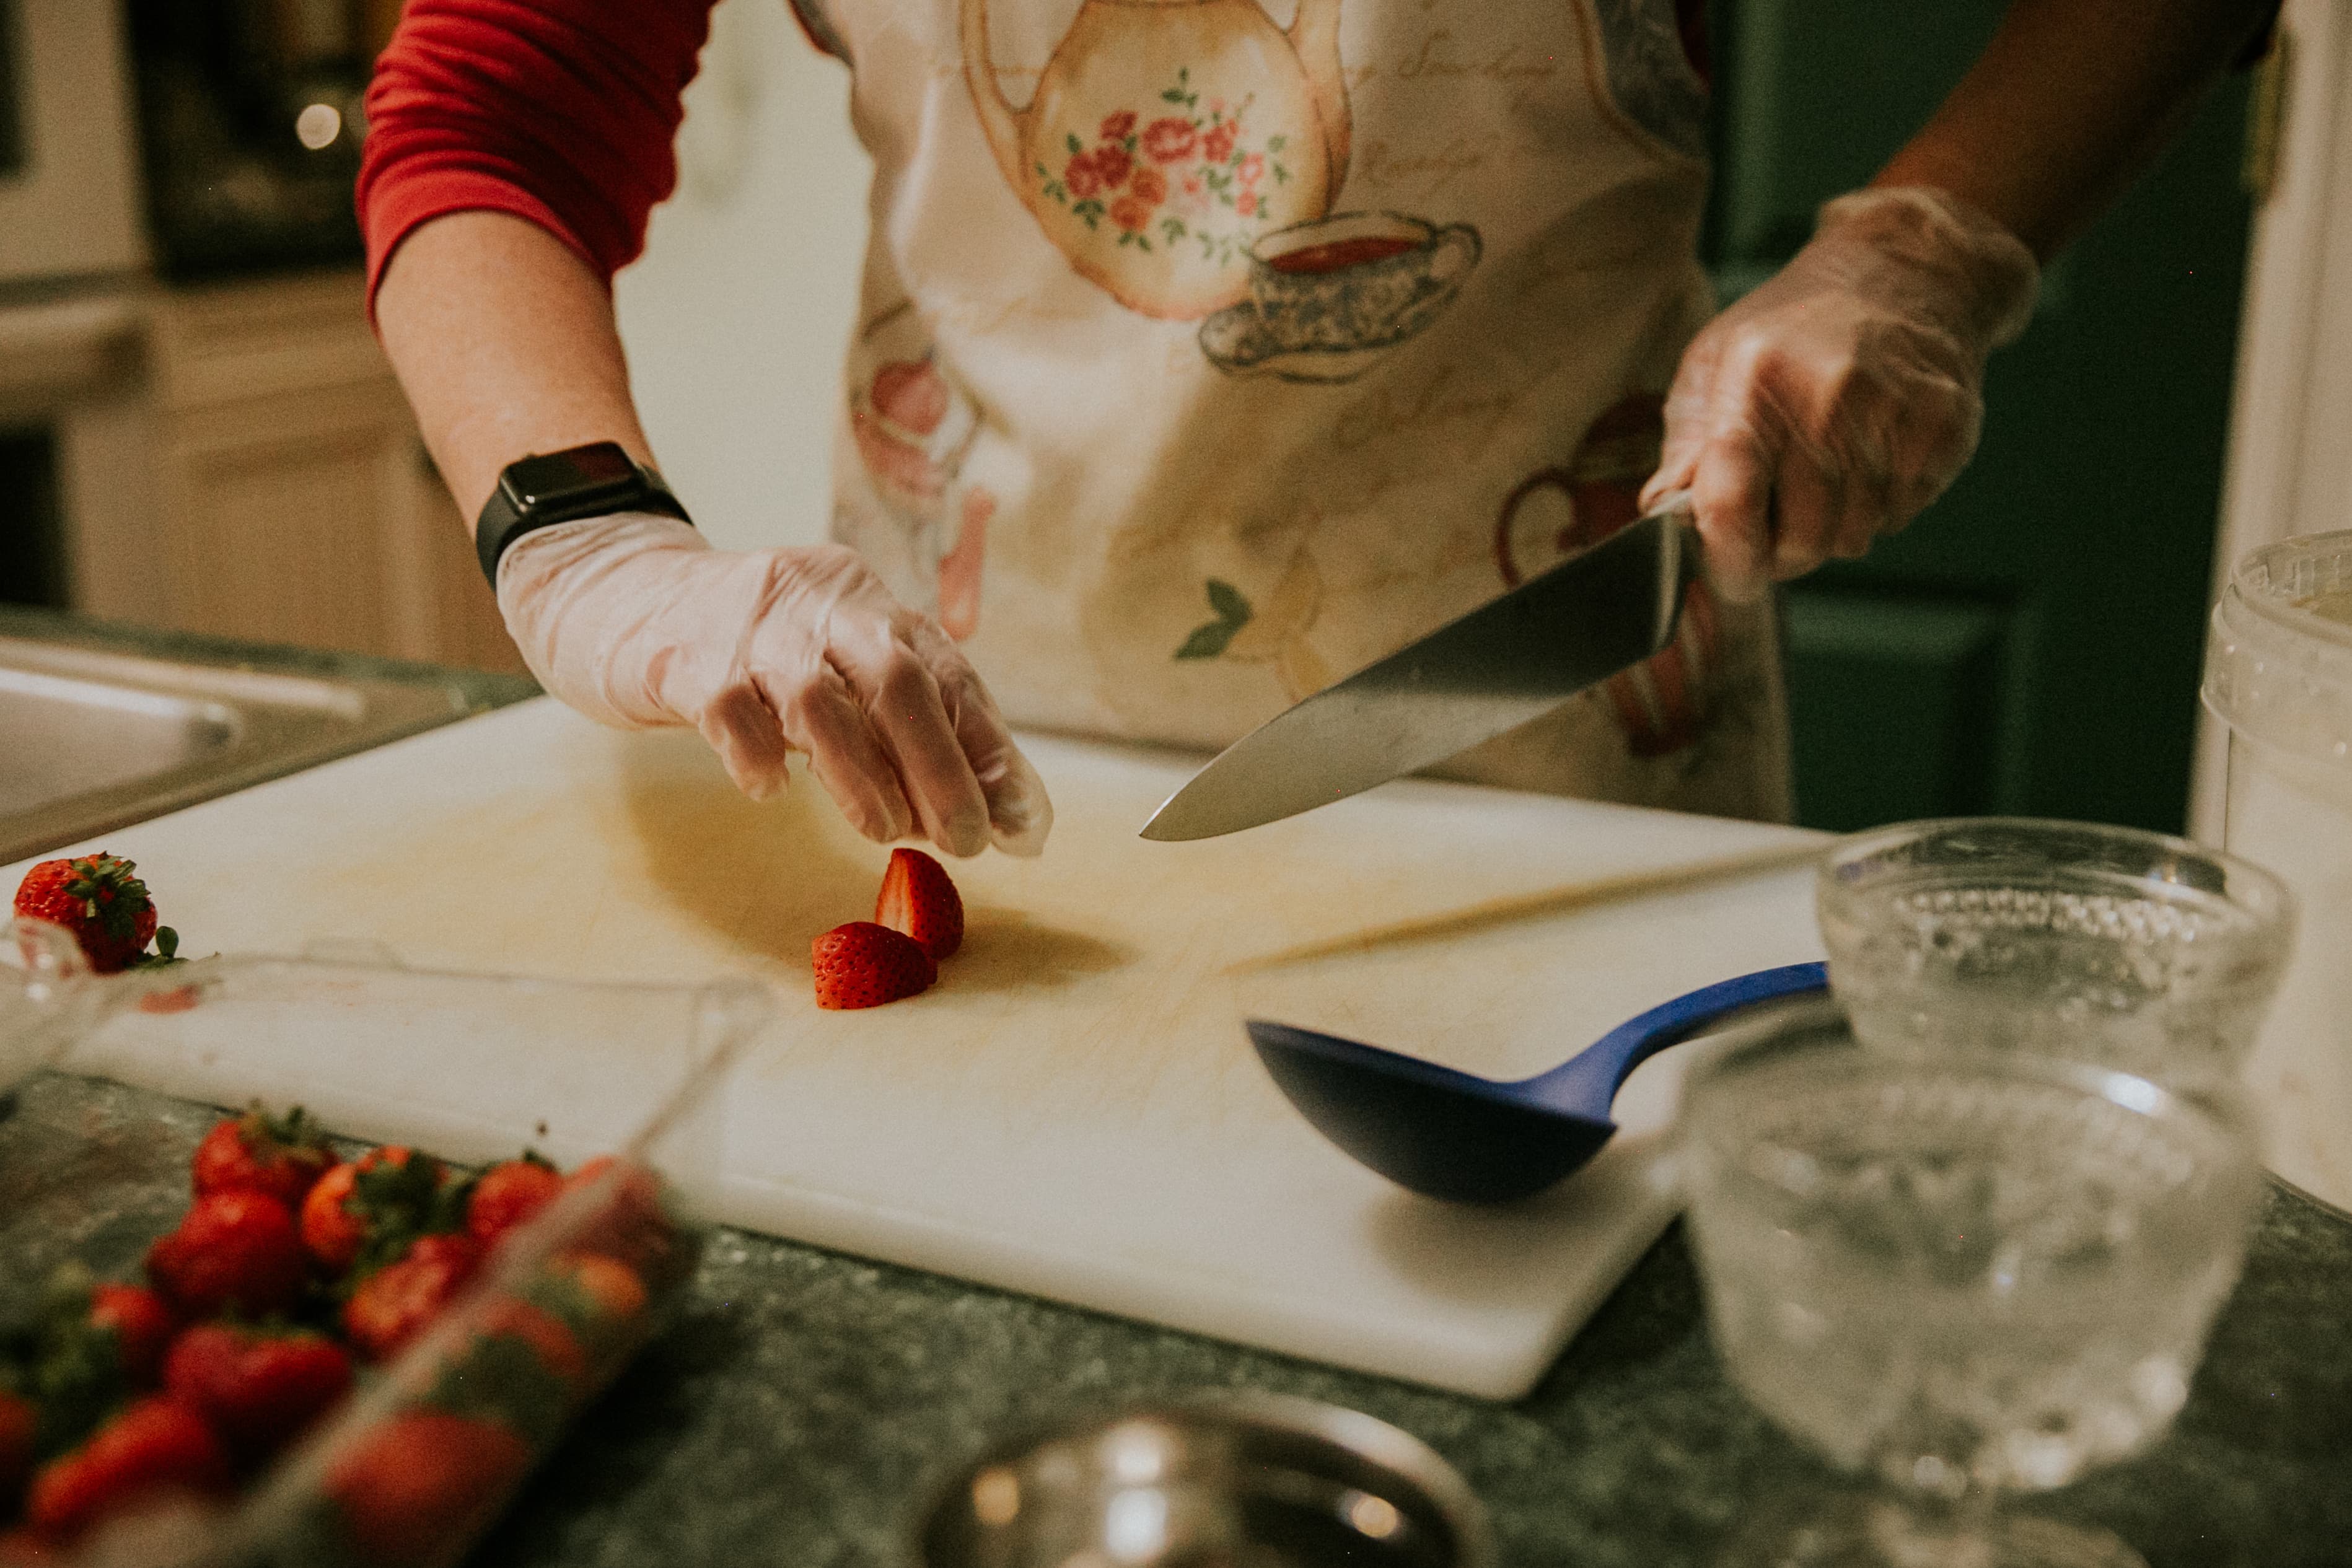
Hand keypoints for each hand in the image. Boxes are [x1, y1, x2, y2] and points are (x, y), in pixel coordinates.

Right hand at [496, 513, 1051, 856]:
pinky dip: (758, 755)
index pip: (948, 674)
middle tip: (966, 841)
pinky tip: (772, 789)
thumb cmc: (749, 653)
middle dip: (942, 767)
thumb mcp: (836, 671)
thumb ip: (912, 736)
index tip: (1020, 826)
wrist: (615, 592)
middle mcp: (819, 604)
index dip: (990, 751)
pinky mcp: (683, 657)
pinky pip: (728, 709)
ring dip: (862, 775)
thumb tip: (1004, 823)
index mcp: (867, 605)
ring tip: (884, 831)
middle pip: (899, 676)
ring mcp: (749, 626)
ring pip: (820, 696)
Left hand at [1641, 186, 2039, 602]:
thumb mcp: (1715, 364)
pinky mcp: (1943, 430)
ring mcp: (1892, 416)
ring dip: (1834, 529)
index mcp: (1755, 383)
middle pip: (1801, 541)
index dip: (1728, 559)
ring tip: (1827, 474)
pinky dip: (1880, 507)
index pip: (1731, 506)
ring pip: (1854, 537)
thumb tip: (1661, 516)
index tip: (1730, 575)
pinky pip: (1900, 517)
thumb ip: (1687, 448)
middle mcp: (1827, 399)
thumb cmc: (1794, 327)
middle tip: (1780, 524)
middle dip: (1784, 553)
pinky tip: (1871, 459)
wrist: (1905, 273)